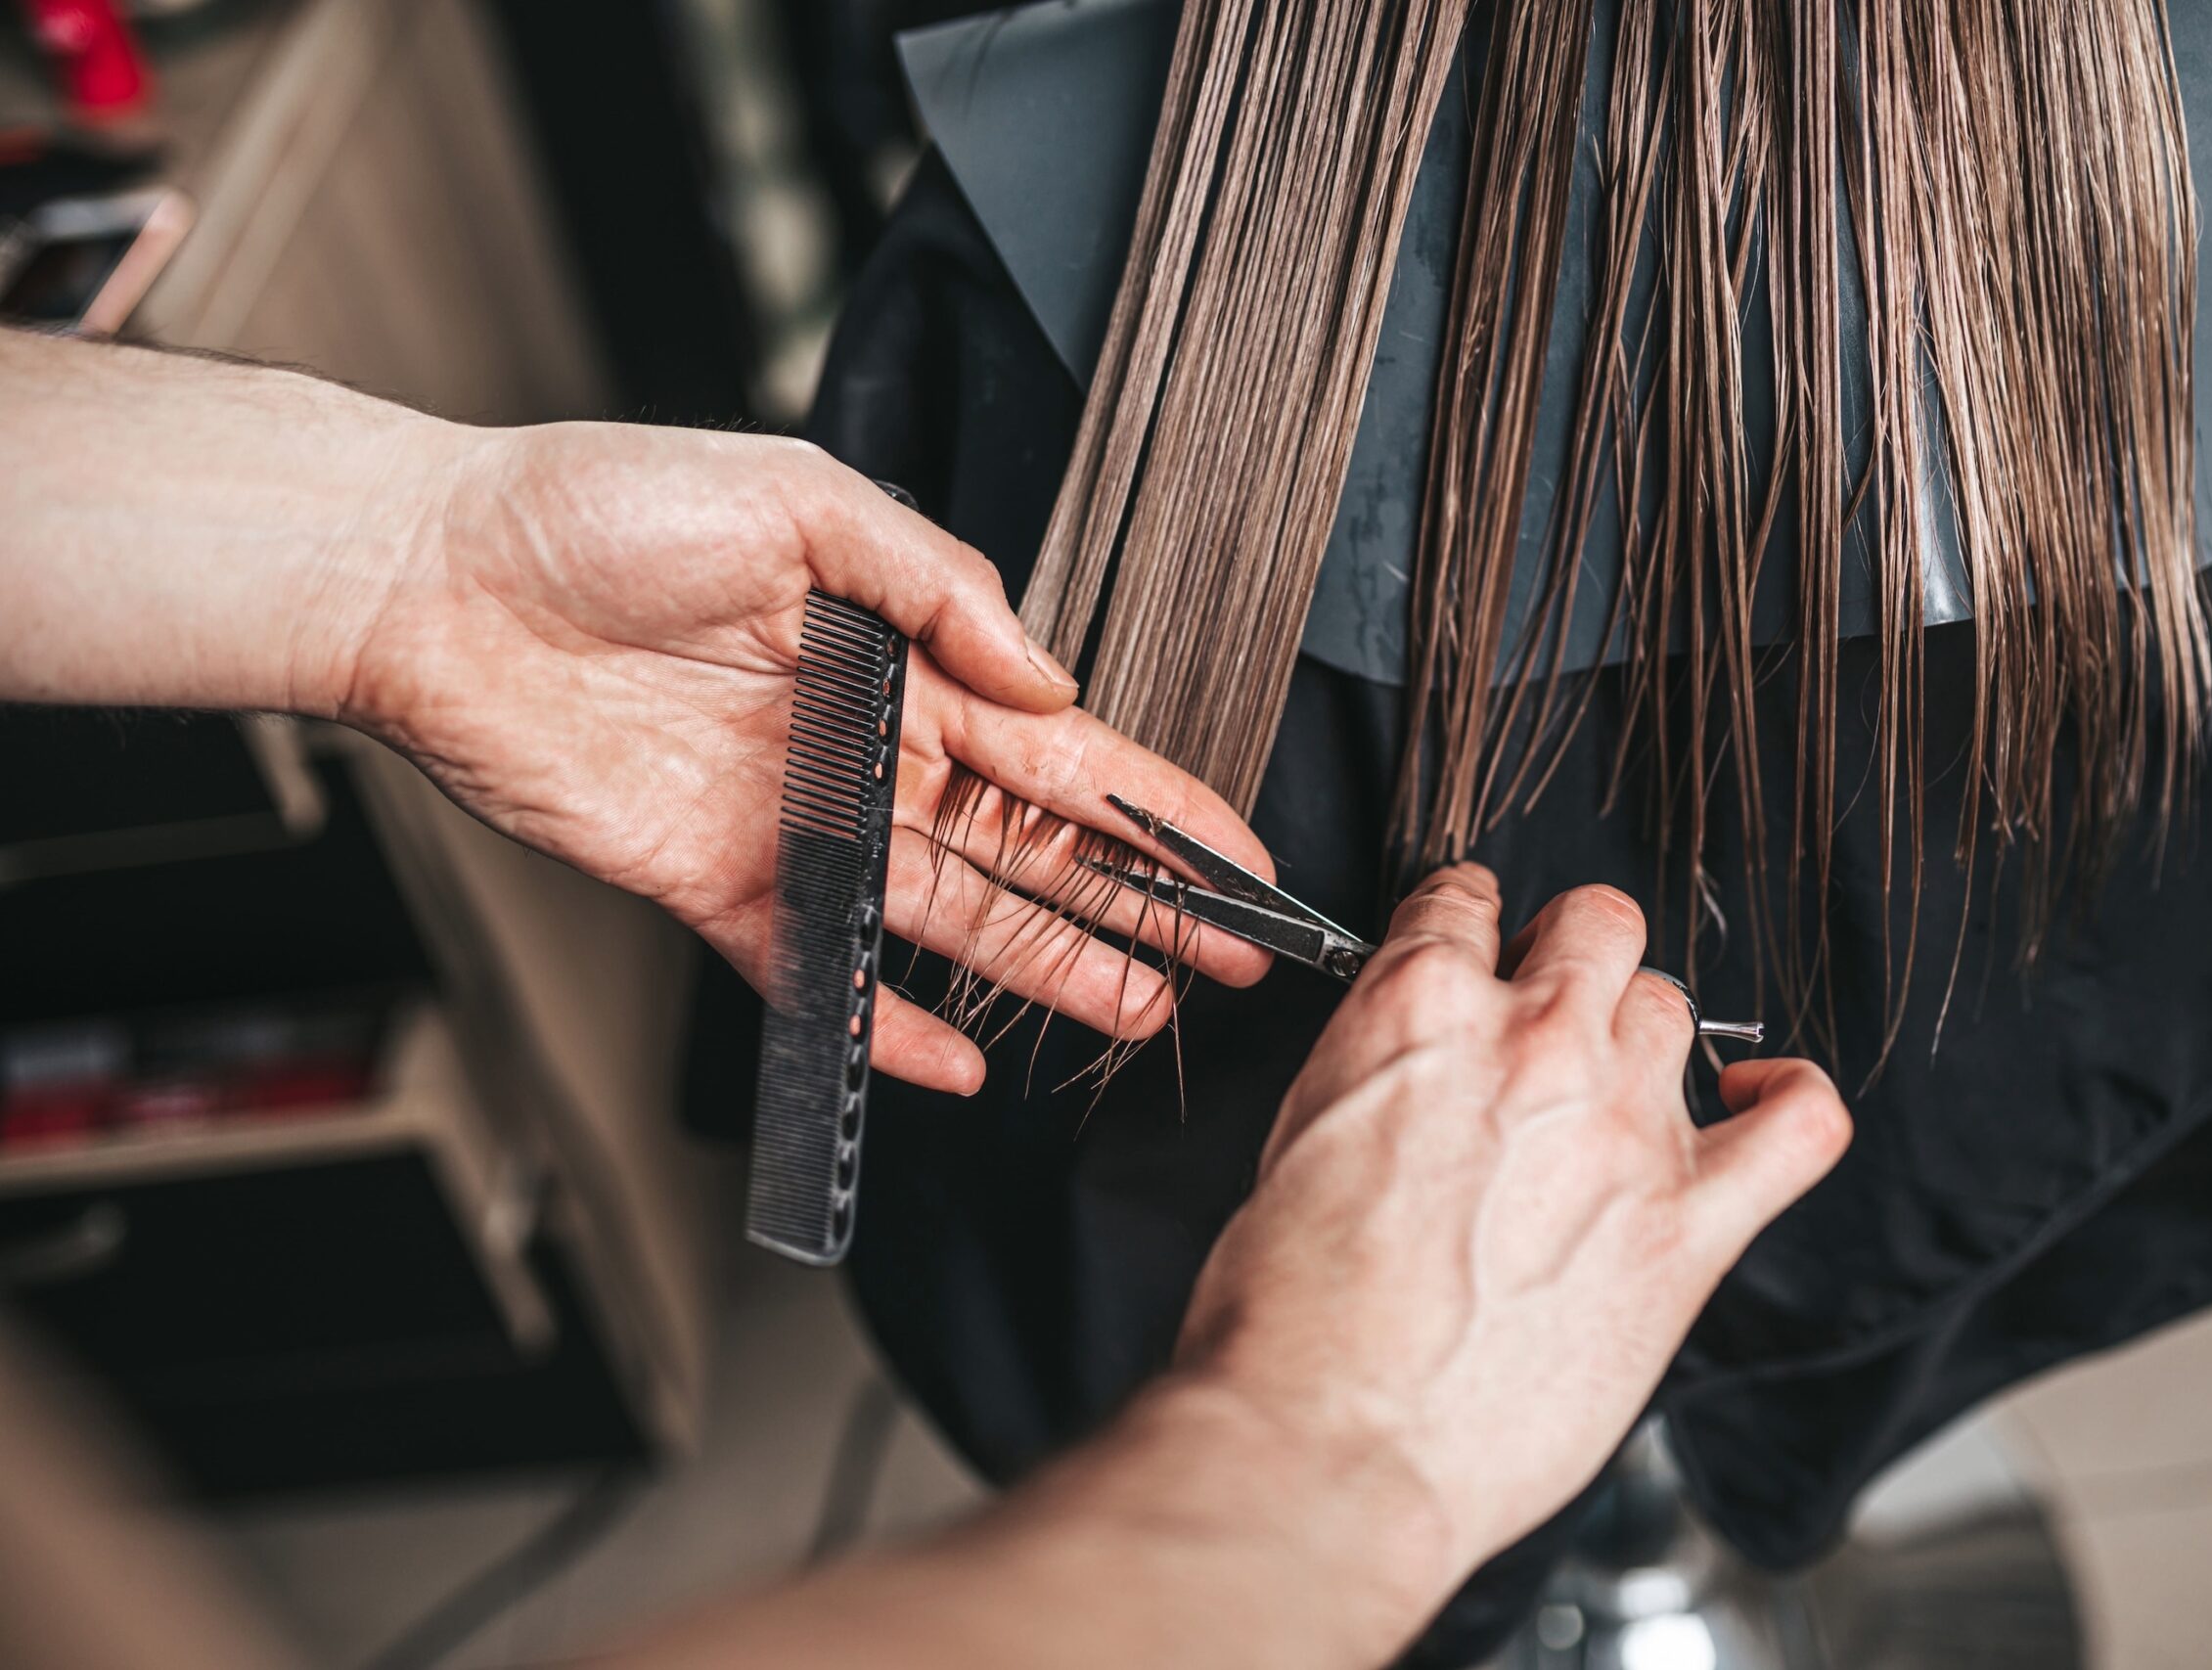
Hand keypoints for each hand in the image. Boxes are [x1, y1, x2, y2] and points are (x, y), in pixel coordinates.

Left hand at [335, 420, 1271, 1091]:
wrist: (432, 578)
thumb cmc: (596, 507)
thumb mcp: (801, 497)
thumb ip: (939, 587)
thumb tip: (1047, 679)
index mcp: (903, 654)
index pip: (1063, 745)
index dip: (1156, 804)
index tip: (1237, 855)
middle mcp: (867, 748)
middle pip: (1031, 847)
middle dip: (1134, 904)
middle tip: (1223, 960)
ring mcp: (799, 825)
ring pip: (953, 916)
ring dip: (1047, 968)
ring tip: (1138, 1014)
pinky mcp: (718, 886)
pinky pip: (820, 972)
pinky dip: (885, 1023)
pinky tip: (960, 1061)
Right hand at [1170, 866, 1849, 1609]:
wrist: (1332, 1438)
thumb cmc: (1291, 1318)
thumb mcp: (1297, 1136)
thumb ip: (1377, 1073)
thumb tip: (1416, 1075)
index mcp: (1418, 1010)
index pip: (1466, 902)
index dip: (1470, 927)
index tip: (1476, 953)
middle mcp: (1534, 1044)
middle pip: (1597, 929)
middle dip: (1568, 961)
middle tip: (1546, 1020)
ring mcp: (1623, 1128)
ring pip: (1672, 1005)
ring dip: (1643, 1035)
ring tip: (1614, 1092)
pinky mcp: (1690, 1228)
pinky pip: (1800, 1124)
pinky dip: (1789, 1099)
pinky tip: (1755, 1106)